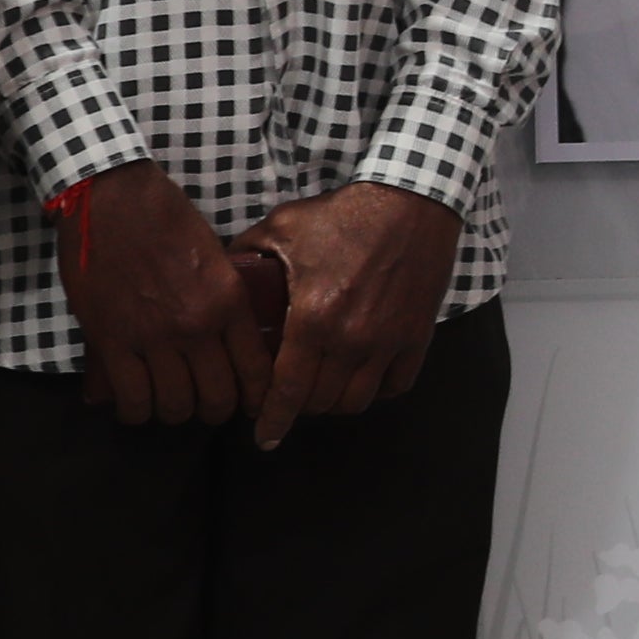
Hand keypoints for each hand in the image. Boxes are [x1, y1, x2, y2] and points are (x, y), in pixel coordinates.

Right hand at [63, 161, 267, 427]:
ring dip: (173, 411)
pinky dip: (136, 410)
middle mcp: (197, 326)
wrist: (112, 197)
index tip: (251, 405)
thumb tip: (231, 342)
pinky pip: (132, 399)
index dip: (256, 400)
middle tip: (205, 403)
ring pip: (174, 406)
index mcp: (229, 302)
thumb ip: (223, 303)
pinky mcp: (112, 341)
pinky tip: (137, 402)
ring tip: (168, 401)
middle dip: (214, 410)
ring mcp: (154, 337)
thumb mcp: (214, 258)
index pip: (256, 373)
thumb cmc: (165, 218)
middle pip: (216, 400)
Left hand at [243, 180, 460, 441]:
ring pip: (356, 401)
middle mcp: (351, 339)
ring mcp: (388, 342)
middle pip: (320, 402)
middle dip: (298, 407)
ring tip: (322, 388)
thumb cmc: (345, 215)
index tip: (263, 437)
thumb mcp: (285, 227)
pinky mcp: (416, 337)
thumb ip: (248, 253)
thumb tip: (222, 274)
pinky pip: (395, 386)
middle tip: (288, 397)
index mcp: (313, 317)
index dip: (272, 420)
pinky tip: (362, 377)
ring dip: (334, 402)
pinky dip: (376, 391)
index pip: (287, 390)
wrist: (411, 202)